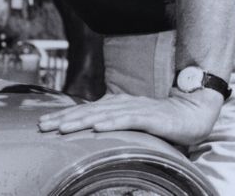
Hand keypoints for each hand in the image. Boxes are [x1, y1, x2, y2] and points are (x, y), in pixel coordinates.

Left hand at [37, 90, 222, 145]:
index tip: (43, 124)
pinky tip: (97, 127)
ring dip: (80, 121)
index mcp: (114, 105)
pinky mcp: (149, 117)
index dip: (63, 117)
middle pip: (87, 111)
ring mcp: (134, 109)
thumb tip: (92, 130)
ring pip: (102, 115)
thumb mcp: (132, 121)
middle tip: (42, 126)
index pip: (84, 111)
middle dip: (63, 119)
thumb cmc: (160, 119)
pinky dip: (111, 123)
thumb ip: (114, 123)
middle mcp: (120, 104)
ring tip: (62, 128)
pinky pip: (127, 120)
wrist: (192, 111)